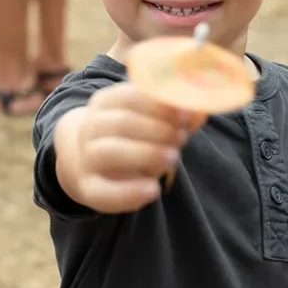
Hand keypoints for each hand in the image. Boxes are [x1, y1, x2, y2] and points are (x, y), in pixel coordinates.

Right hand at [59, 82, 202, 213]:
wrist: (92, 162)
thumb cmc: (132, 136)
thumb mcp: (153, 120)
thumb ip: (177, 115)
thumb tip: (200, 110)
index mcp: (106, 103)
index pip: (127, 96)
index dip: (158, 105)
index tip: (184, 114)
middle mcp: (91, 128)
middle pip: (120, 123)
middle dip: (157, 130)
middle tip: (181, 137)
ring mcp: (88, 159)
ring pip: (109, 152)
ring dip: (146, 154)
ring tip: (173, 157)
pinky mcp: (90, 189)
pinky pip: (104, 191)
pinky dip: (129, 191)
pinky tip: (153, 189)